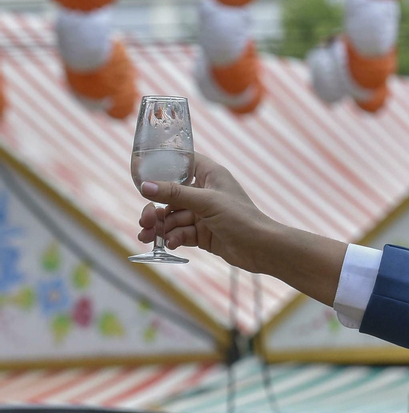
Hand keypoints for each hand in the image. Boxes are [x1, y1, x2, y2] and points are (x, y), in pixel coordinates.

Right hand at [138, 153, 275, 273]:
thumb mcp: (207, 202)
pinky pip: (181, 233)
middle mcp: (205, 192)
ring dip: (160, 227)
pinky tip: (170, 244)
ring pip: (173, 218)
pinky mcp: (203, 233)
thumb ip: (175, 194)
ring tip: (147, 237)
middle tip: (145, 220)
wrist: (262, 249)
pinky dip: (173, 238)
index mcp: (210, 175)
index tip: (142, 173)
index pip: (182, 162)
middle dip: (155, 209)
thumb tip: (144, 186)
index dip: (163, 166)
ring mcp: (203, 214)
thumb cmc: (241, 218)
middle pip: (170, 196)